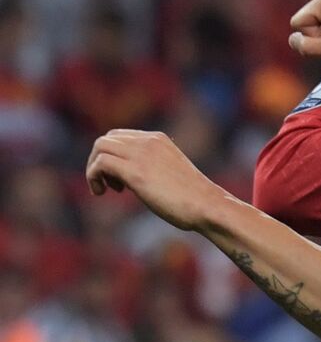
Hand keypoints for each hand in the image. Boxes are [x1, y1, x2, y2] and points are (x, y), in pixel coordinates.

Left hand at [86, 130, 226, 230]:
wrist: (205, 205)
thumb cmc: (191, 197)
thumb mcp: (169, 172)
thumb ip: (152, 166)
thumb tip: (137, 177)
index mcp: (159, 139)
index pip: (120, 136)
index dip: (112, 156)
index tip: (119, 180)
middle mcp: (149, 140)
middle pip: (107, 139)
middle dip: (98, 161)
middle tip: (109, 185)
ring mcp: (142, 154)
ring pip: (100, 146)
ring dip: (93, 168)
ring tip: (104, 190)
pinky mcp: (136, 172)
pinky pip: (101, 163)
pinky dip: (93, 176)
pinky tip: (103, 192)